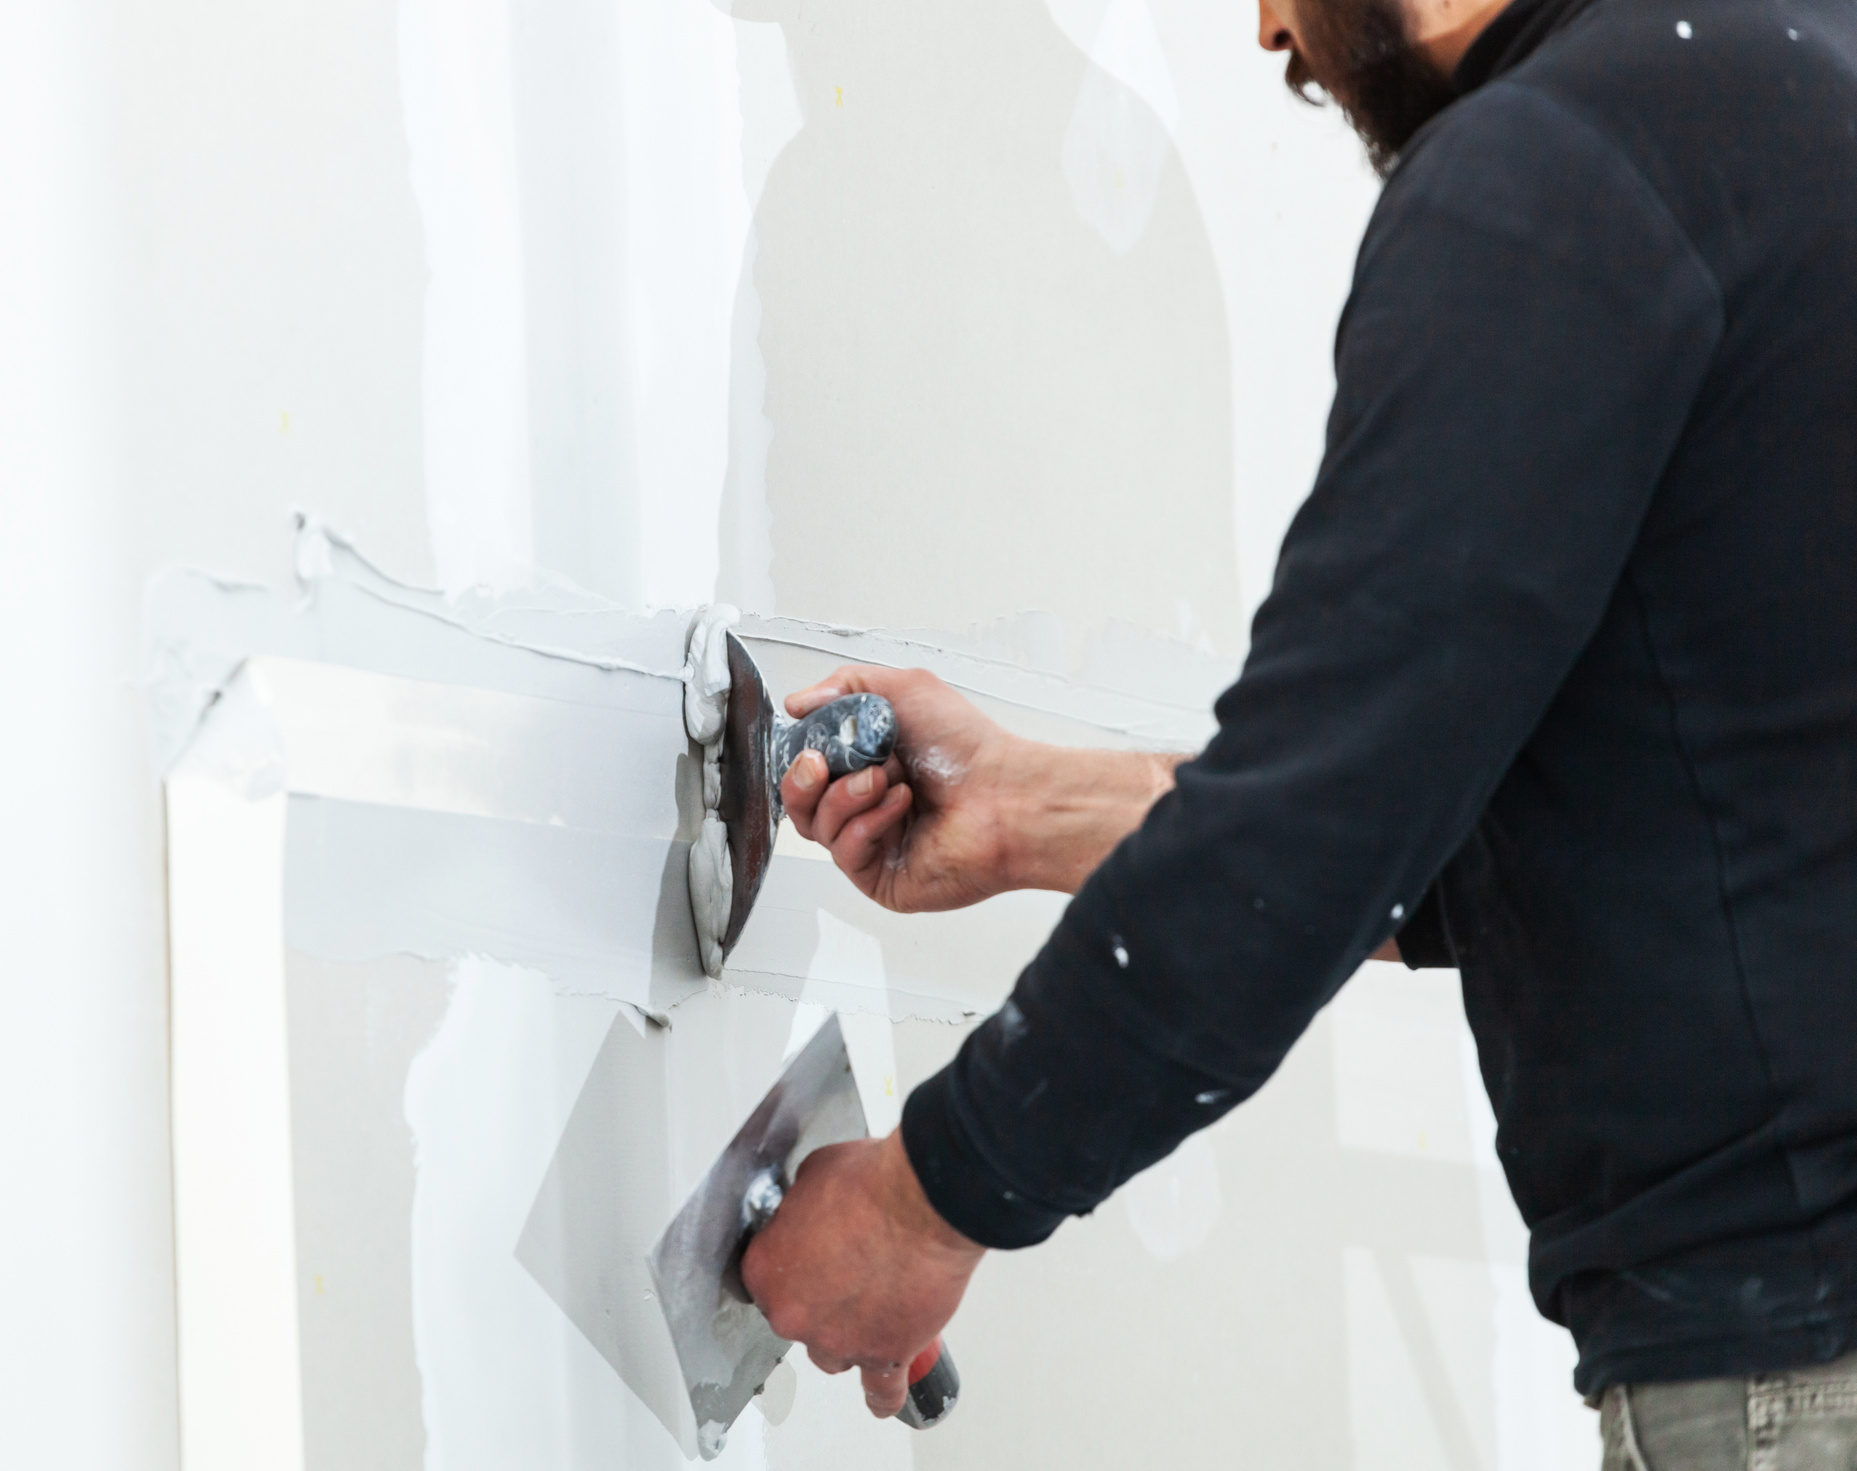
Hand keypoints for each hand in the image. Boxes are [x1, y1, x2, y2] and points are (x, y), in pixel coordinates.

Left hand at [741, 1131, 984, 1416]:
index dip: (793, 1264)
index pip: (766, 1280)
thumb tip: (806, 1212)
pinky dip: (881, 1393)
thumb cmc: (873, 1182)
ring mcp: (838, 1340)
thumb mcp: (813, 1174)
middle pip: (798, 1320)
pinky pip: (880, 1389)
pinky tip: (880, 1395)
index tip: (812, 1255)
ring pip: (833, 1352)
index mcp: (766, 1270)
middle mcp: (794, 1315)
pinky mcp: (884, 1354)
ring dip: (848, 1333)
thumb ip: (798, 1207)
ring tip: (873, 1305)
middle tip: (851, 1268)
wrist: (923, 1202)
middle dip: (821, 1297)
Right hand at [779, 665, 1023, 911]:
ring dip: (844, 797)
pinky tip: (899, 808)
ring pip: (817, 828)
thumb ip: (846, 686)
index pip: (809, 769)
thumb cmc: (969, 748)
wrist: (1006, 794)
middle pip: (801, 804)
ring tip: (883, 780)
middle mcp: (870, 804)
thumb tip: (800, 703)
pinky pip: (845, 854)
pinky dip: (866, 825)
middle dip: (803, 781)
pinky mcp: (883, 877)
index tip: (808, 745)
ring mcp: (876, 843)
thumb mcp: (904, 689)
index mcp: (871, 764)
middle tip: (821, 764)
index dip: (799, 758)